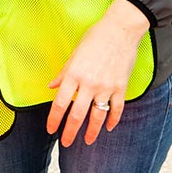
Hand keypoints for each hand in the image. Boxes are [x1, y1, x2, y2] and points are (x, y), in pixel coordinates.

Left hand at [45, 0, 149, 147]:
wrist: (121, 29)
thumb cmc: (95, 37)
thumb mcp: (74, 54)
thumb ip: (63, 73)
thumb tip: (51, 87)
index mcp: (73, 74)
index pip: (59, 103)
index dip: (54, 119)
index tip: (50, 130)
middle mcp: (89, 83)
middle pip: (77, 115)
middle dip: (70, 132)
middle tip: (65, 143)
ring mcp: (106, 86)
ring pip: (97, 116)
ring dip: (91, 131)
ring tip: (87, 141)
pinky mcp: (121, 87)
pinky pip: (116, 109)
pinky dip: (113, 120)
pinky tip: (108, 128)